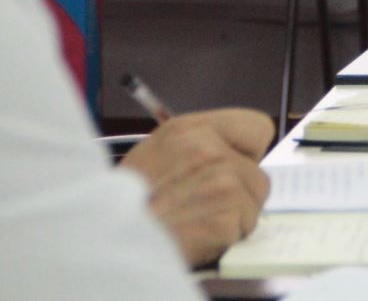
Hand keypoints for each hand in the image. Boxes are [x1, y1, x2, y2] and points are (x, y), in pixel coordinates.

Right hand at [118, 108, 273, 266]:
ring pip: (254, 204)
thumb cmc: (127, 197)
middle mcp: (213, 151)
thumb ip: (198, 146)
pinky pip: (243, 230)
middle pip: (259, 175)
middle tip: (208, 204)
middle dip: (241, 193)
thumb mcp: (155, 150)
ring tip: (198, 220)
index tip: (238, 165)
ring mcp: (224, 184)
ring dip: (234, 217)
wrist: (108, 236)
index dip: (247, 152)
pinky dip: (225, 239)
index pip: (257, 128)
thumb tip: (231, 154)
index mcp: (193, 129)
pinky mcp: (227, 218)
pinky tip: (197, 234)